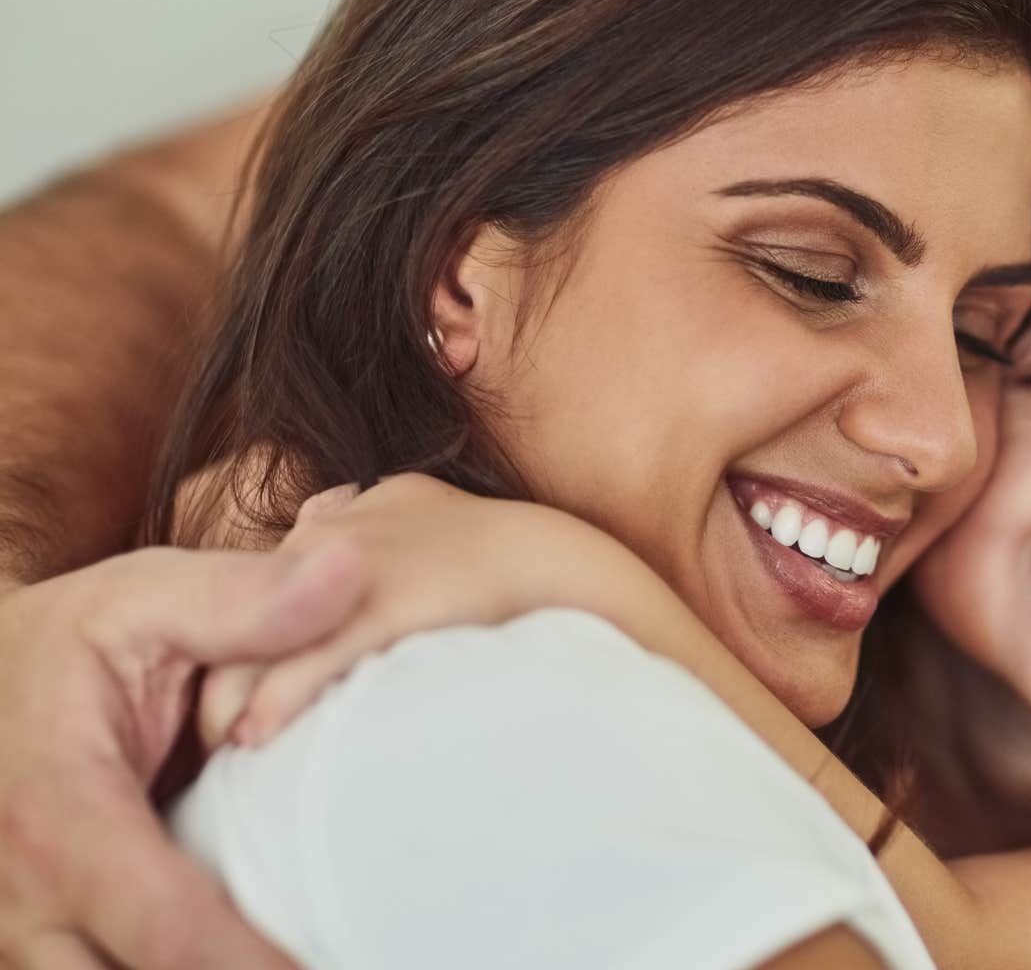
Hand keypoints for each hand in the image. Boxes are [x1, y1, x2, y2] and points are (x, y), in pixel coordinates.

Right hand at [0, 542, 366, 969]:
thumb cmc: (64, 641)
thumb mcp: (141, 597)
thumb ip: (243, 598)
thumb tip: (349, 573)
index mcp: (59, 819)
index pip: (167, 934)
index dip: (257, 967)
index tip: (333, 963)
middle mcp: (23, 903)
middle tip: (338, 957)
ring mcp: (20, 937)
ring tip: (302, 955)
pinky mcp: (34, 947)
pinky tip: (256, 955)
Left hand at [198, 474, 659, 749]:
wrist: (602, 578)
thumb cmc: (544, 581)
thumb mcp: (465, 549)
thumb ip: (410, 559)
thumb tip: (358, 587)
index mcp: (385, 501)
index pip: (292, 556)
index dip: (265, 617)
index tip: (244, 666)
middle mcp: (366, 518)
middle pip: (260, 588)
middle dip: (231, 652)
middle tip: (217, 717)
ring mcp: (377, 555)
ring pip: (270, 624)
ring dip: (237, 686)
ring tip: (230, 740)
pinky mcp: (398, 599)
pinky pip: (312, 653)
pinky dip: (276, 698)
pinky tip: (260, 736)